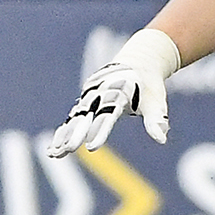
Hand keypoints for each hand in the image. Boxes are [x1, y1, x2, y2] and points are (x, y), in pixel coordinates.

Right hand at [47, 28, 180, 156]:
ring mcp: (90, 96)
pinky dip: (64, 132)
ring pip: (75, 118)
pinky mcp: (86, 100)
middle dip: (75, 134)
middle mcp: (100, 94)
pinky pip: (73, 118)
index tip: (91, 147)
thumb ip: (156, 120)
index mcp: (118, 93)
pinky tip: (54, 147)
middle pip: (85, 116)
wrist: (139, 60)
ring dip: (64, 136)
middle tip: (66, 150)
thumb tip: (162, 139)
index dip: (99, 131)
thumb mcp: (156, 100)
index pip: (107, 115)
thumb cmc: (149, 85)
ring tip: (53, 153)